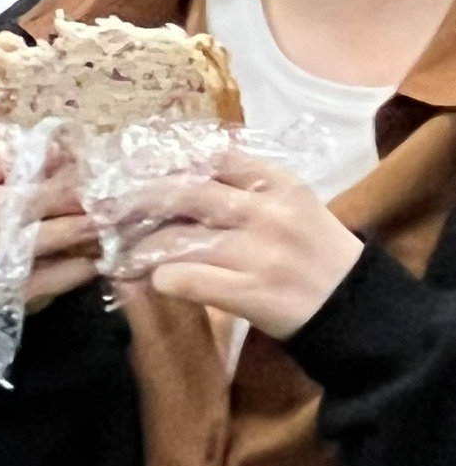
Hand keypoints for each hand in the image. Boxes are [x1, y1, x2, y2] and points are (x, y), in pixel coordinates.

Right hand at [0, 139, 99, 311]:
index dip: (15, 156)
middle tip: (89, 189)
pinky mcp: (5, 289)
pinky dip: (71, 270)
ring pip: (19, 244)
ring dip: (64, 231)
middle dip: (47, 195)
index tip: (60, 153)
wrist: (19, 257)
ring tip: (99, 222)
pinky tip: (97, 258)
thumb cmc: (23, 200)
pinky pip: (40, 281)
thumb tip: (72, 144)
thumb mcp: (22, 172)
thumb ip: (38, 157)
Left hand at [111, 152, 362, 338]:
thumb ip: (246, 187)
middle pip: (184, 192)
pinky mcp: (250, 293)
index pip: (213, 156)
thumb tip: (179, 175)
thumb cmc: (317, 254)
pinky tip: (155, 281)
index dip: (168, 159)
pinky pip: (186, 279)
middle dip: (138, 199)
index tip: (137, 165)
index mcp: (279, 184)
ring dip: (142, 247)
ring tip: (125, 253)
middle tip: (111, 208)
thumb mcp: (293, 205)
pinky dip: (162, 279)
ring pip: (176, 239)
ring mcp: (258, 254)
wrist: (355, 309)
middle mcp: (266, 213)